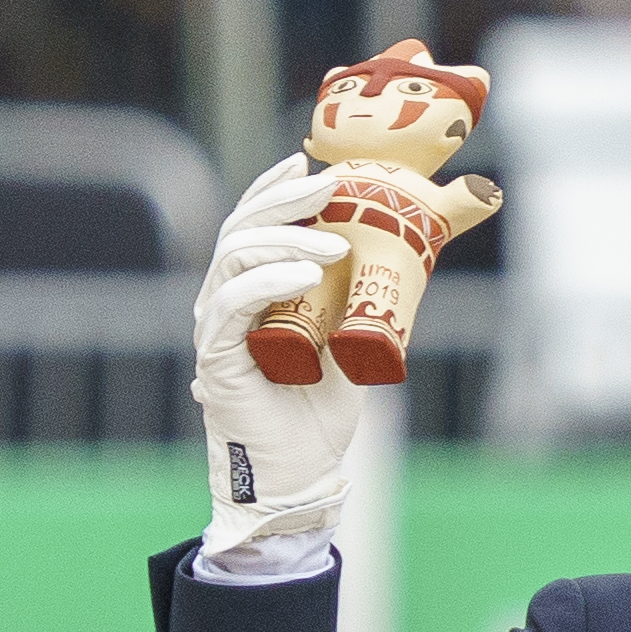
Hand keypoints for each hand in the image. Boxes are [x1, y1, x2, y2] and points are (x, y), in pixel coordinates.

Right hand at [192, 154, 357, 558]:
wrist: (303, 471)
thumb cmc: (322, 408)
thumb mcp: (355, 337)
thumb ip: (365, 299)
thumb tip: (414, 252)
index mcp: (252, 291)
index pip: (252, 225)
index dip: (273, 188)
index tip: (307, 159)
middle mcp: (225, 302)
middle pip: (241, 230)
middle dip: (284, 199)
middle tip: (330, 183)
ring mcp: (216, 328)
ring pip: (235, 258)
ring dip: (287, 239)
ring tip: (335, 243)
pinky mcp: (216, 358)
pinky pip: (232, 305)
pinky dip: (268, 279)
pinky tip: (305, 272)